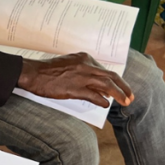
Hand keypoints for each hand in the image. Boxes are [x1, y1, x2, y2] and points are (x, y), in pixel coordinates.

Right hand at [18, 53, 132, 106]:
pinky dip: (102, 101)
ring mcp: (81, 77)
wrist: (33, 73)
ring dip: (119, 94)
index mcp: (84, 58)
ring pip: (107, 85)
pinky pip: (94, 96)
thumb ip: (83, 72)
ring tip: (126, 102)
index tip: (119, 87)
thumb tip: (95, 86)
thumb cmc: (47, 71)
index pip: (104, 70)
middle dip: (123, 87)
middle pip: (111, 77)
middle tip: (130, 96)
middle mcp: (86, 65)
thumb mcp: (68, 65)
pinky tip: (105, 105)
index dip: (114, 80)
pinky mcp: (75, 88)